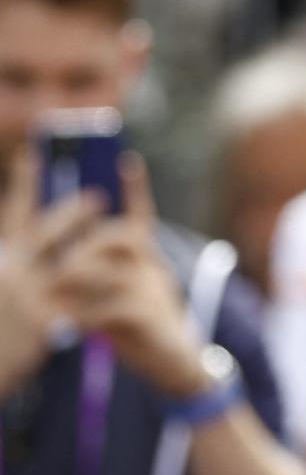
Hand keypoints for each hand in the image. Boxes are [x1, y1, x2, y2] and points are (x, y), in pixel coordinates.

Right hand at [0, 150, 101, 397]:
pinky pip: (86, 299)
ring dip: (99, 249)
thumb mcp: (0, 291)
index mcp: (0, 263)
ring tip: (124, 238)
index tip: (31, 151)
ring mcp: (26, 297)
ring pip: (72, 262)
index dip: (22, 183)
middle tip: (97, 197)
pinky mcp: (45, 323)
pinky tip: (125, 284)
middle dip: (72, 212)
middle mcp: (9, 273)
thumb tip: (26, 246)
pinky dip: (106, 290)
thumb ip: (14, 267)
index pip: (10, 215)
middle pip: (45, 232)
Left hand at [50, 154, 208, 398]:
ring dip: (78, 281)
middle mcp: (153, 268)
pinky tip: (71, 326)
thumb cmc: (143, 326)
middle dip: (84, 246)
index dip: (136, 189)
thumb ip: (104, 277)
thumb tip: (66, 262)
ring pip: (112, 271)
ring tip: (54, 294)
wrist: (178, 362)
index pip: (142, 217)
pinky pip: (112, 307)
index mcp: (148, 259)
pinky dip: (85, 316)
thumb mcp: (128, 294)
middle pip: (121, 238)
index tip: (127, 159)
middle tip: (56, 263)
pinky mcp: (151, 317)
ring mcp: (154, 291)